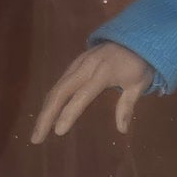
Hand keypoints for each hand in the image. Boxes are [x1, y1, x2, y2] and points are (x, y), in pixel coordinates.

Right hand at [30, 42, 153, 143]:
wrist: (135, 37)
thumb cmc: (139, 65)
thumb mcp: (138, 85)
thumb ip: (127, 106)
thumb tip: (122, 130)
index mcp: (103, 72)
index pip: (82, 95)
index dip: (69, 113)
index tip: (58, 132)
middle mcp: (85, 67)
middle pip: (60, 92)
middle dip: (46, 115)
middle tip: (36, 138)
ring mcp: (78, 63)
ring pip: (56, 87)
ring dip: (45, 110)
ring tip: (38, 132)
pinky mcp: (75, 63)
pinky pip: (60, 83)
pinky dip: (51, 100)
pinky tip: (47, 114)